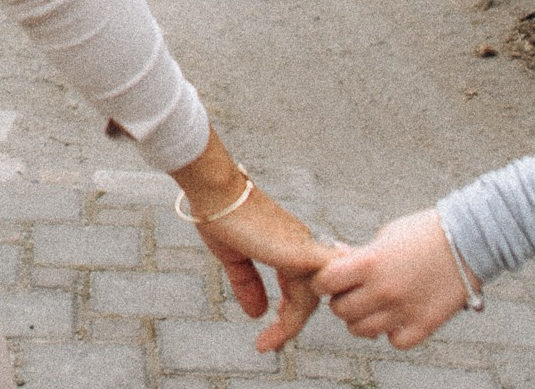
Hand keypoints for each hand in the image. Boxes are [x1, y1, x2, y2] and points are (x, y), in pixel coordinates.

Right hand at [195, 185, 335, 349]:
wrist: (215, 190)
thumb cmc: (220, 214)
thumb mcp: (234, 256)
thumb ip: (248, 284)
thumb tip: (257, 314)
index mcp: (286, 245)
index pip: (297, 288)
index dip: (285, 314)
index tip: (266, 337)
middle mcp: (300, 245)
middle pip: (307, 296)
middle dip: (289, 324)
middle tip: (267, 344)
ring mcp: (301, 248)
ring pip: (311, 297)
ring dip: (291, 324)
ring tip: (268, 343)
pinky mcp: (298, 252)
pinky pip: (319, 286)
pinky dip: (305, 311)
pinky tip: (286, 328)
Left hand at [317, 208, 476, 347]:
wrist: (467, 241)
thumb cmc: (423, 233)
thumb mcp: (385, 235)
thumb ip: (360, 253)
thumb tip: (336, 257)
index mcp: (370, 262)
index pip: (326, 283)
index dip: (323, 282)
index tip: (329, 280)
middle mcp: (383, 290)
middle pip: (341, 311)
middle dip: (341, 301)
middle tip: (352, 292)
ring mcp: (402, 311)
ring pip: (362, 331)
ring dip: (362, 319)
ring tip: (373, 305)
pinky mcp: (422, 326)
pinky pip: (394, 341)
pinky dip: (392, 332)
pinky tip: (397, 316)